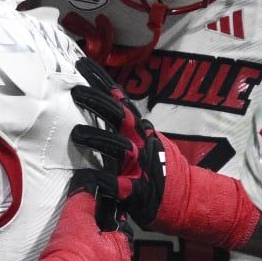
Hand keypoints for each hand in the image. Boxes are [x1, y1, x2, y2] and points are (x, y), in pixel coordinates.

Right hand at [11, 189, 132, 260]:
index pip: (118, 233)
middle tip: (78, 247)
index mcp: (124, 253)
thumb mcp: (75, 217)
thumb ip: (85, 198)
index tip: (88, 228)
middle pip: (112, 257)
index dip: (102, 228)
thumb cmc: (67, 253)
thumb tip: (88, 185)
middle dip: (98, 251)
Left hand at [68, 55, 166, 230]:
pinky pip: (119, 185)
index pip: (119, 99)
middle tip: (75, 91)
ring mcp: (142, 165)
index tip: (81, 63)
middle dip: (98, 102)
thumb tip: (99, 104)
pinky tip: (87, 177)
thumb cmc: (157, 167)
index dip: (101, 81)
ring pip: (120, 147)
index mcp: (139, 129)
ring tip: (76, 133)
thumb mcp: (144, 140)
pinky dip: (103, 180)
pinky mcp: (139, 191)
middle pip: (119, 116)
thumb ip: (124, 125)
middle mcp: (141, 141)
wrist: (185, 197)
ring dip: (98, 138)